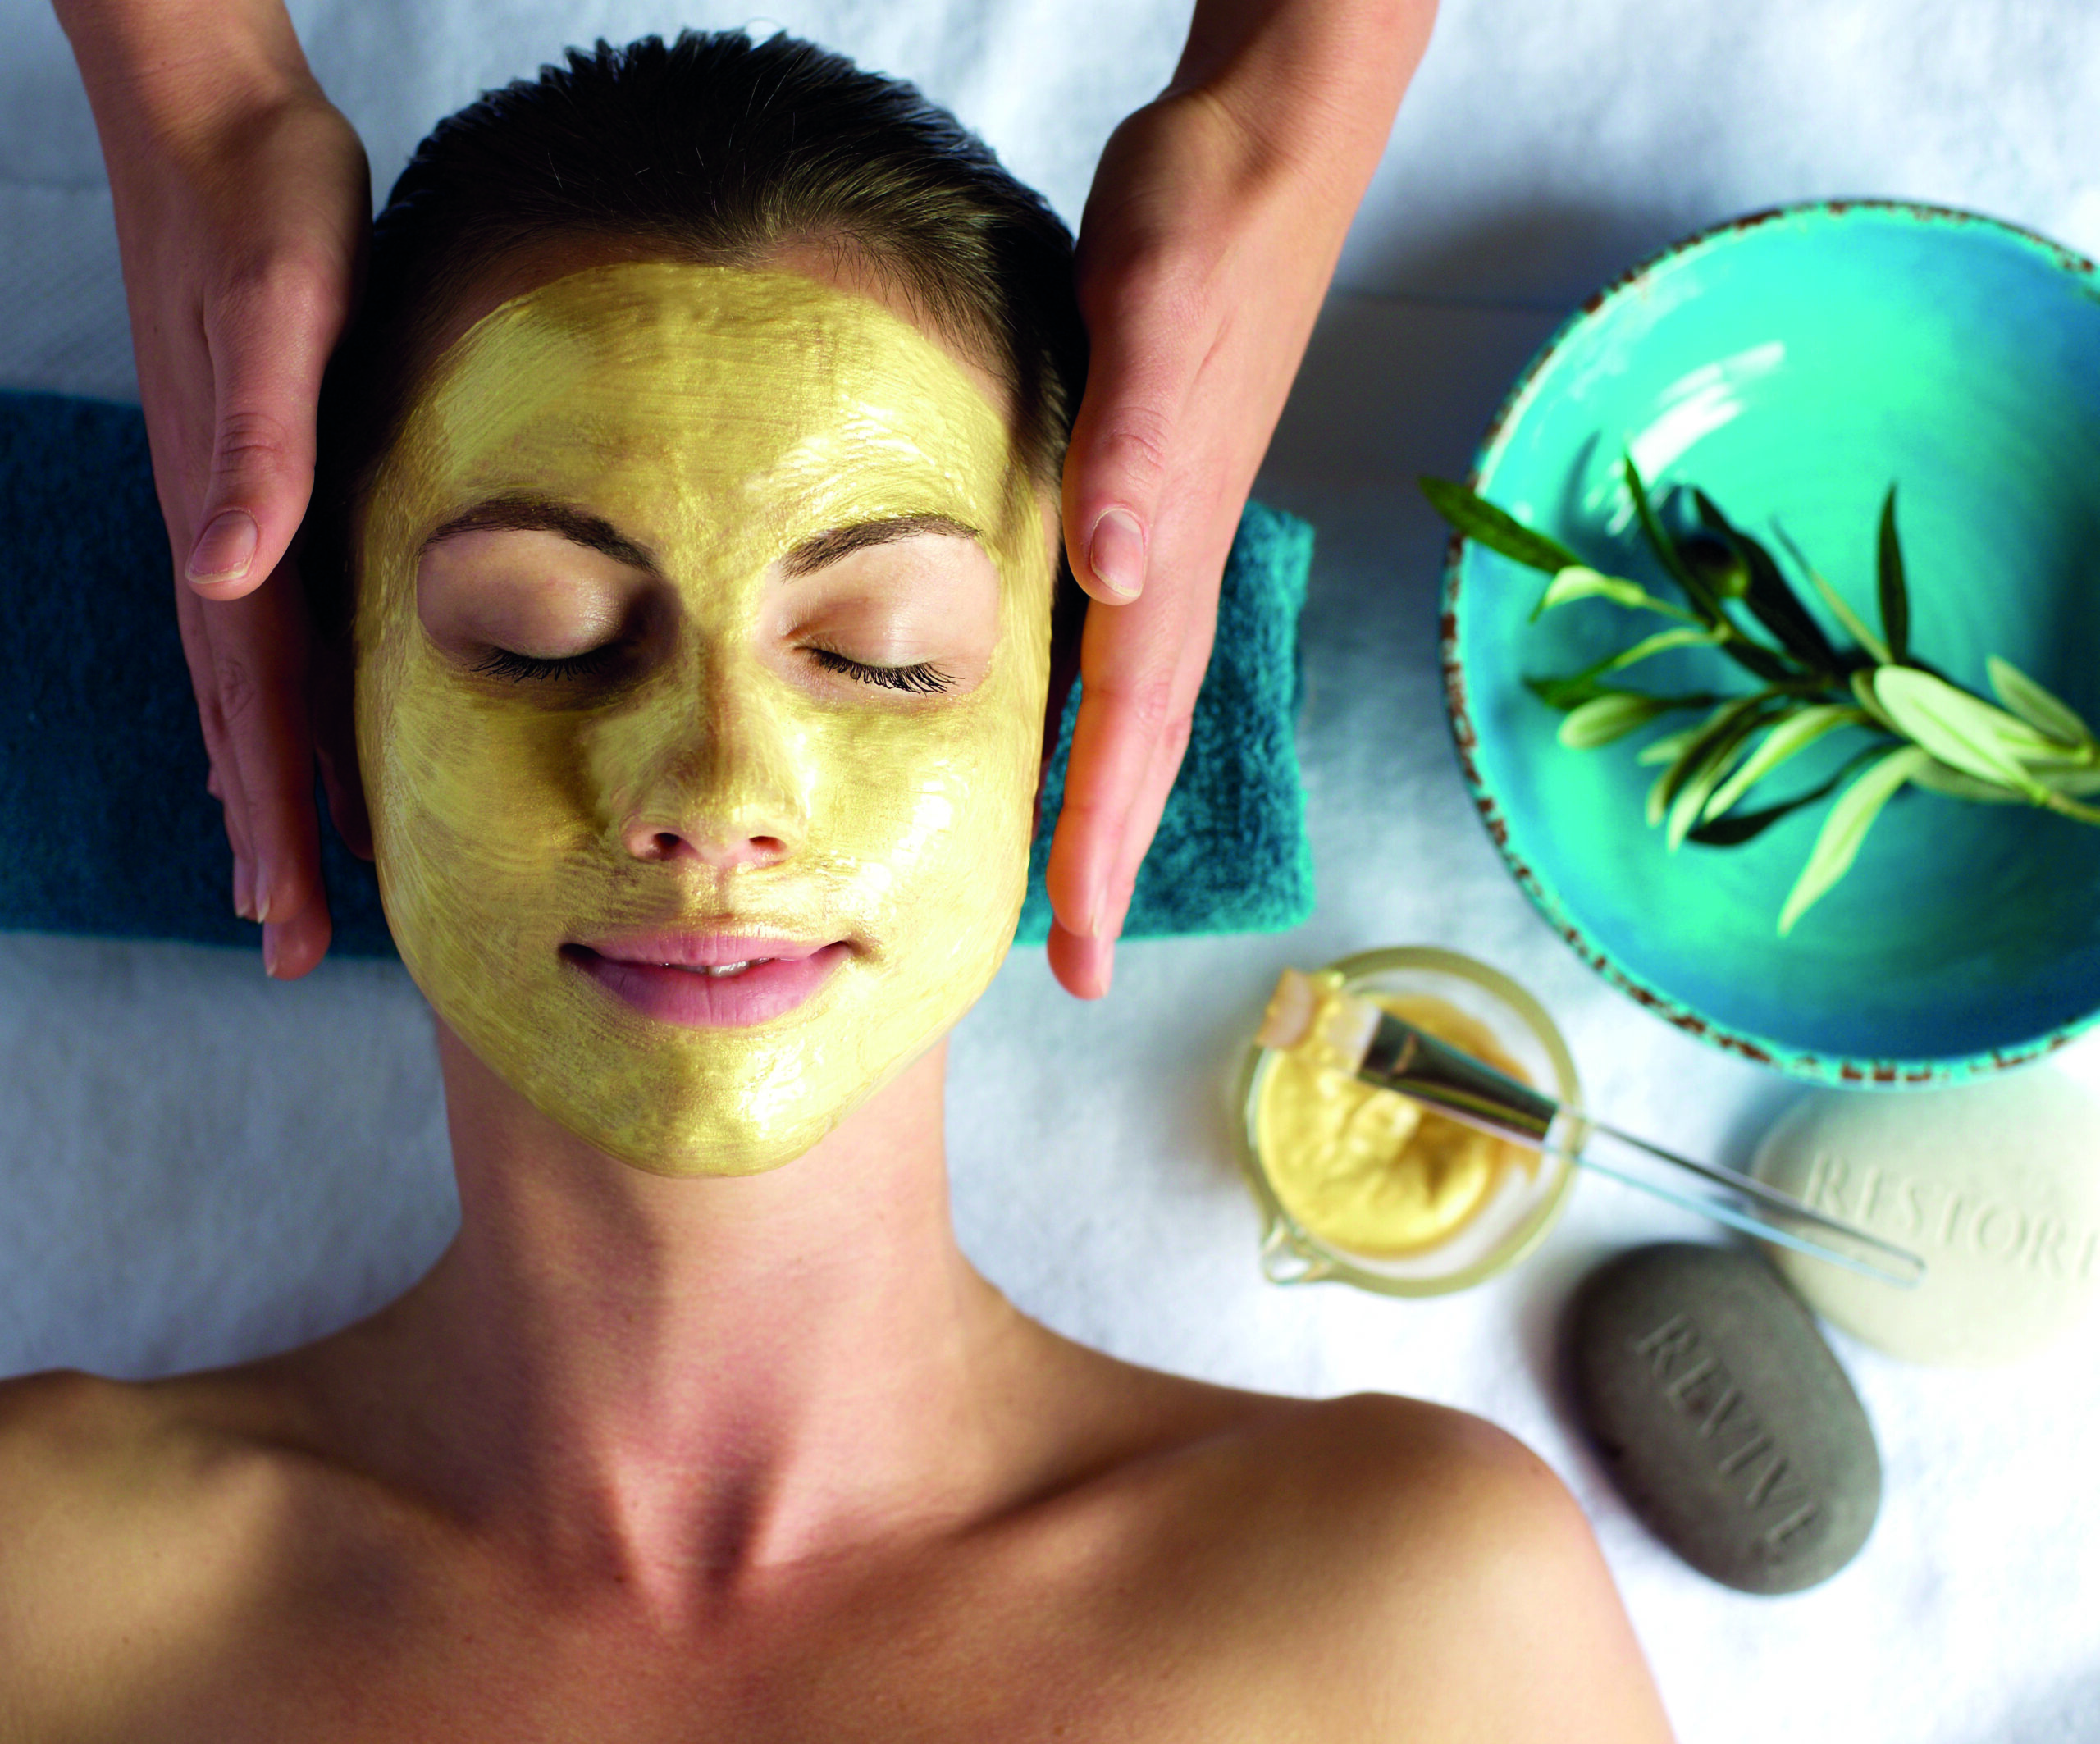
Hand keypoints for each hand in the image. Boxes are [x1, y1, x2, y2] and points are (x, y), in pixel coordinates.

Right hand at [60, 2, 368, 976]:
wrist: (220, 128)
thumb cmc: (266, 211)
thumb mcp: (281, 317)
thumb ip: (259, 446)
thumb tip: (226, 573)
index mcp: (234, 523)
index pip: (257, 708)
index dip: (273, 821)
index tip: (285, 921)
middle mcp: (223, 539)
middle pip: (247, 725)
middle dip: (268, 842)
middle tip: (286, 949)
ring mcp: (230, 517)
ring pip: (250, 690)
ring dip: (266, 786)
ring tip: (281, 880)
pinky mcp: (252, 484)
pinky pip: (266, 630)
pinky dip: (276, 704)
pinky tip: (290, 738)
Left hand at [1047, 0, 1432, 996]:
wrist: (1263, 147)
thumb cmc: (1205, 223)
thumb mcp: (1153, 314)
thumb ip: (1135, 443)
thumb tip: (1117, 570)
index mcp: (1167, 548)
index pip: (1127, 733)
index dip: (1100, 848)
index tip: (1075, 954)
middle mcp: (1171, 561)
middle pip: (1138, 746)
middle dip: (1106, 862)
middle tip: (1068, 967)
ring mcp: (1169, 532)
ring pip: (1133, 704)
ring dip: (1105, 799)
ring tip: (1072, 885)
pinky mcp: (1156, 492)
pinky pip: (1121, 640)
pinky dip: (1097, 708)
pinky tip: (1065, 722)